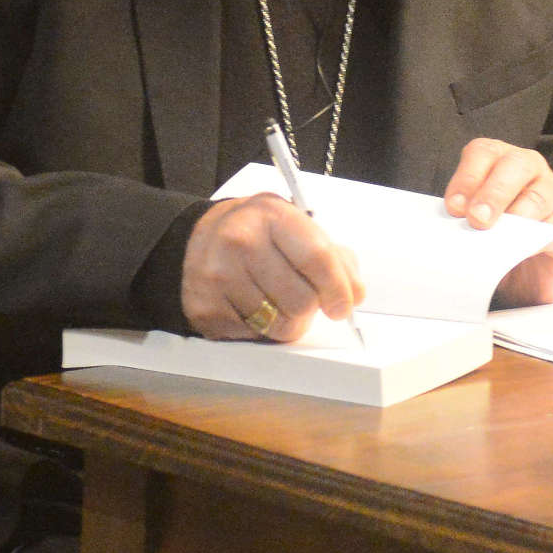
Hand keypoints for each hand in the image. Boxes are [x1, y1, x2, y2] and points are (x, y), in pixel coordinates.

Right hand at [180, 191, 365, 340]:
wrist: (199, 238)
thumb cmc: (259, 234)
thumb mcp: (295, 226)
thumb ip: (333, 256)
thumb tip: (353, 294)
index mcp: (271, 216)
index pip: (317, 258)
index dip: (338, 288)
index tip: (343, 305)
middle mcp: (241, 241)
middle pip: (301, 300)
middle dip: (311, 308)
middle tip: (304, 300)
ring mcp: (219, 276)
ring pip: (279, 325)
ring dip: (289, 323)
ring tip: (279, 304)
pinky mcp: (206, 308)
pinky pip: (253, 336)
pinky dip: (261, 330)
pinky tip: (252, 308)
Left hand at [443, 137, 552, 305]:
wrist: (524, 273)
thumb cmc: (494, 236)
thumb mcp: (474, 223)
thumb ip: (464, 216)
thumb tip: (451, 223)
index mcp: (498, 160)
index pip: (483, 153)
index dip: (467, 177)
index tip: (453, 207)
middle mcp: (529, 168)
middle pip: (516, 165)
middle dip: (494, 192)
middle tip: (477, 220)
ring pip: (540, 194)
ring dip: (518, 216)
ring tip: (500, 238)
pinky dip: (539, 239)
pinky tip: (523, 250)